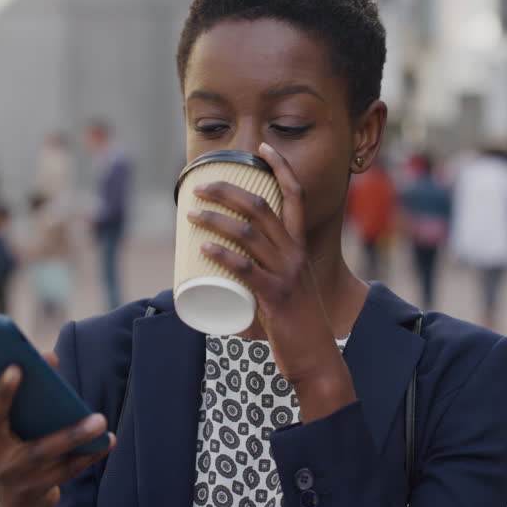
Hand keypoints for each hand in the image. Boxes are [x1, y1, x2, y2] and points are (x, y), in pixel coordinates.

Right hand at [0, 356, 114, 506]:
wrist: (18, 503)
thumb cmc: (15, 450)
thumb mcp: (5, 428)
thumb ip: (11, 395)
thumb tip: (41, 356)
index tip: (15, 365)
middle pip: (5, 423)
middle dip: (12, 394)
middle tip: (55, 378)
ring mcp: (13, 475)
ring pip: (43, 451)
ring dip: (73, 434)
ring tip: (100, 420)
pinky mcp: (34, 491)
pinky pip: (64, 471)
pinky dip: (87, 456)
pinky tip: (107, 441)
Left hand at [186, 143, 355, 419]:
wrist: (316, 359)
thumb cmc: (296, 325)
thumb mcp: (286, 288)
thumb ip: (262, 275)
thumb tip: (227, 269)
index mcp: (300, 247)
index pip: (295, 196)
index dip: (280, 168)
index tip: (262, 147)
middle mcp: (295, 254)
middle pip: (262, 207)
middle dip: (229, 189)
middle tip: (199, 186)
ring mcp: (286, 274)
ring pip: (248, 233)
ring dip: (216, 219)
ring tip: (190, 214)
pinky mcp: (275, 296)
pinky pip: (245, 268)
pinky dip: (222, 254)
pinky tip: (202, 247)